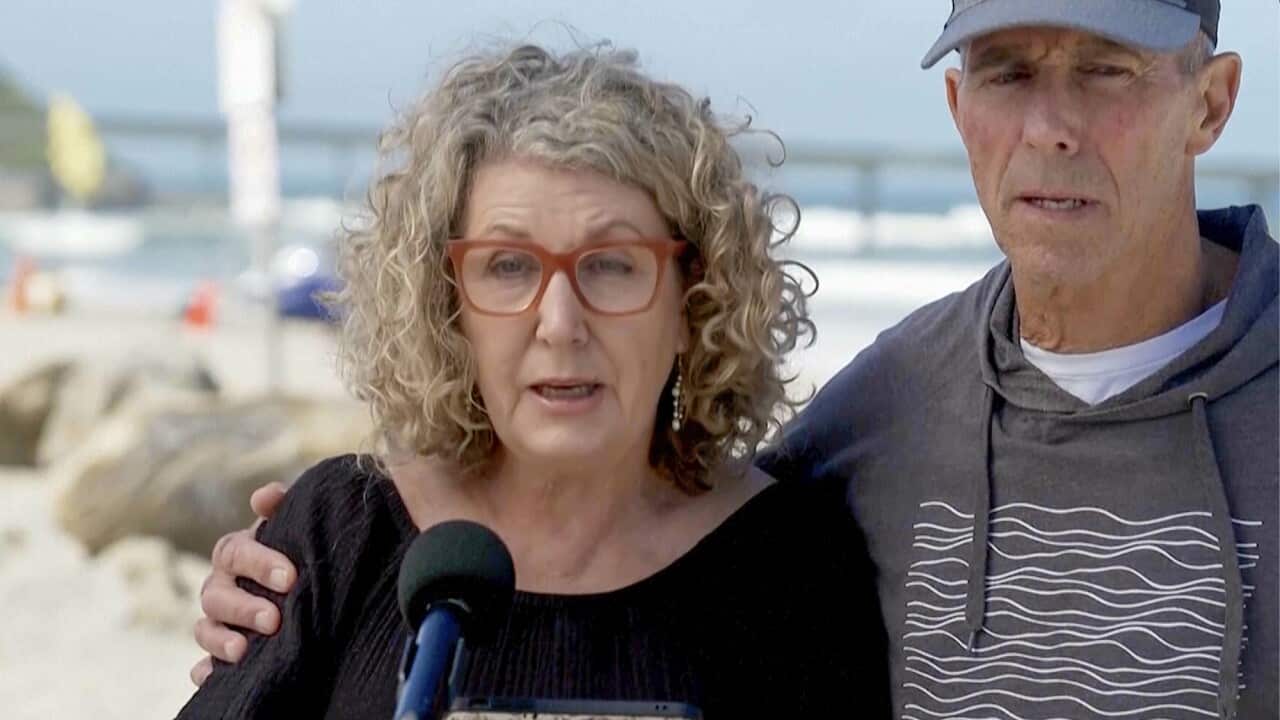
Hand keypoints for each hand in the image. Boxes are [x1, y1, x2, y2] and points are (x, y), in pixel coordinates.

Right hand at [189, 482, 297, 685]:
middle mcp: (220, 586)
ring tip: (243, 650)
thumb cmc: (296, 550)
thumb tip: (266, 496)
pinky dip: (205, 671)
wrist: (303, 582)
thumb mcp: (293, 526)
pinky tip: (213, 677)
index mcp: (236, 553)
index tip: (290, 577)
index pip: (234, 553)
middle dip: (243, 607)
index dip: (259, 563)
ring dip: (220, 640)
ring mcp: (217, 620)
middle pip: (215, 595)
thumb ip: (282, 506)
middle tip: (273, 619)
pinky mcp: (219, 652)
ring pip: (204, 629)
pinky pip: (202, 665)